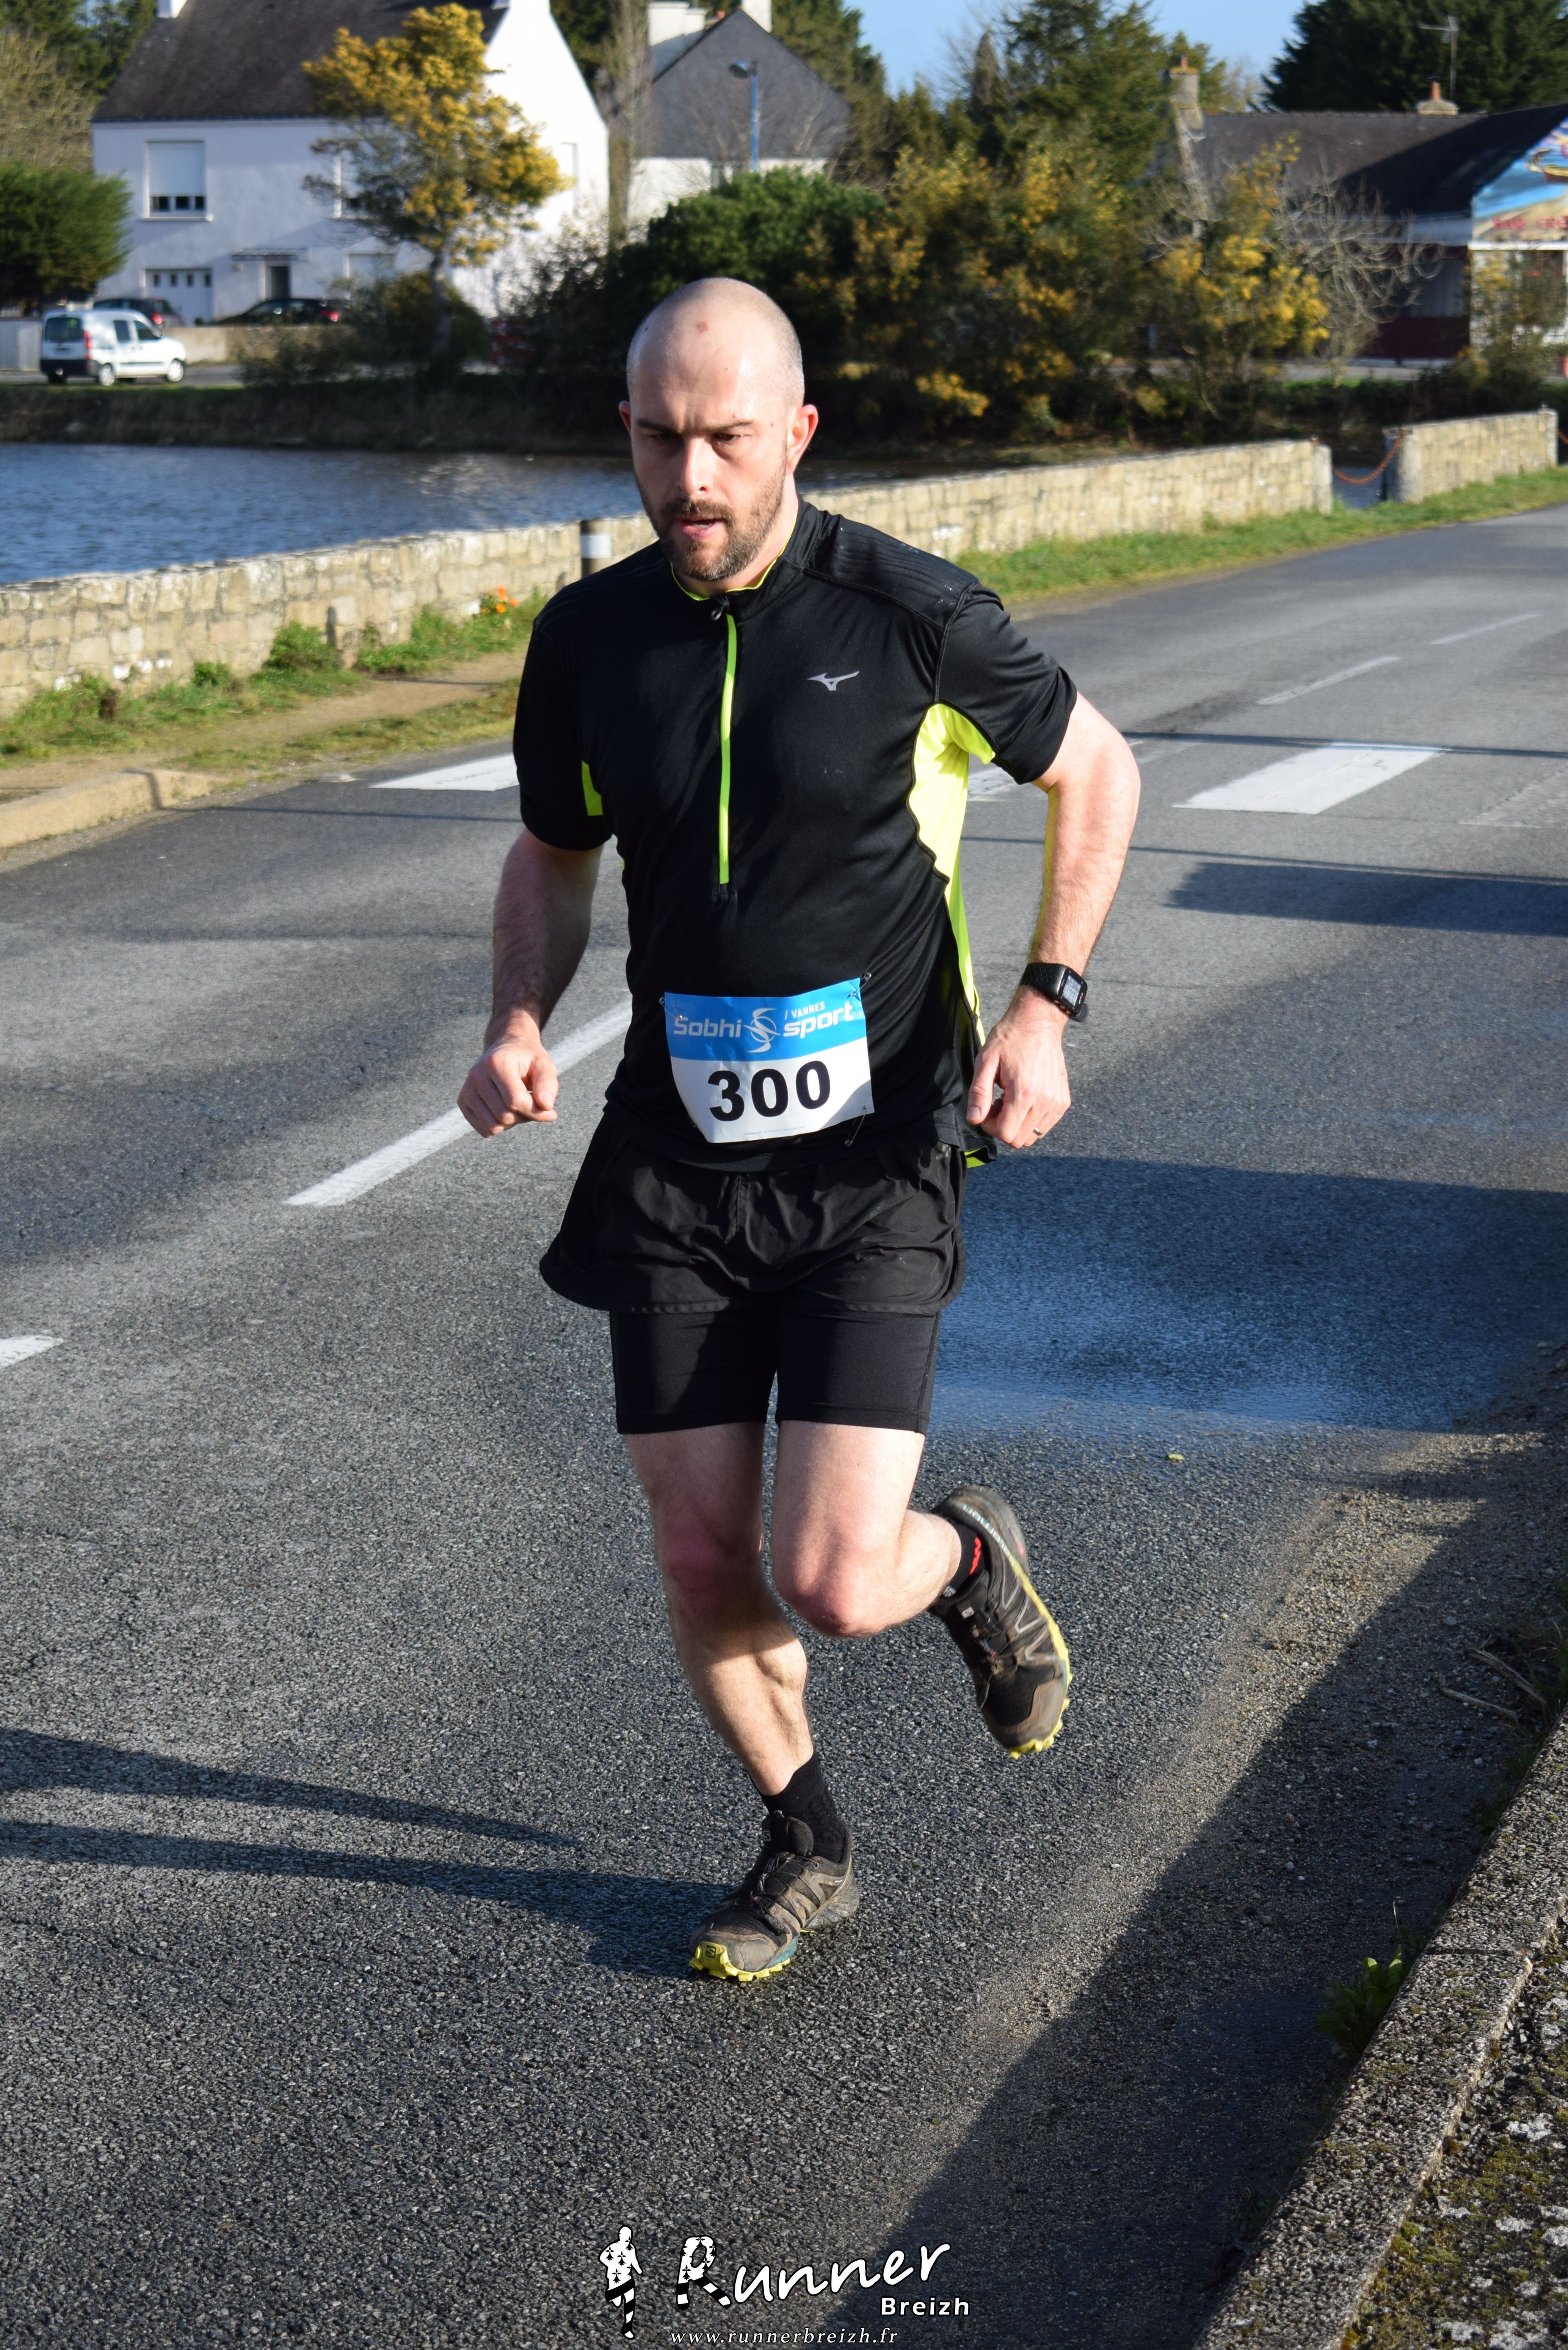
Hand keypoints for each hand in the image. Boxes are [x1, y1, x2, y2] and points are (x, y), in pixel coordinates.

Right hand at [457, 1018, 558, 1135]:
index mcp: (495, 1062)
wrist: (507, 1049)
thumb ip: (548, 1085)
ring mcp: (467, 1089)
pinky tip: (506, 1110)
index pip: (515, 1101)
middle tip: (532, 1102)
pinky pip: (484, 1129)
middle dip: (525, 1116)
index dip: (536, 1111)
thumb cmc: (528, 1060)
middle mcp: (476, 1075)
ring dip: (513, 1123)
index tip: (548, 1108)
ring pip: (493, 1126)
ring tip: (519, 1105)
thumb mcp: (544, 1065)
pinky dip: (500, 1126)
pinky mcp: (463, 1101)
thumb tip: (546, 1107)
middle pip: (504, 1116)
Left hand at [965, 989, 1070, 1149]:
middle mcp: (1045, 1102)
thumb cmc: (1010, 1038)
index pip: (1006, 1134)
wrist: (1038, 1022)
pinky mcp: (1063, 1101)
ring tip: (1010, 1100)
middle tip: (997, 1104)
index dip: (990, 1127)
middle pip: (1020, 1140)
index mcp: (1024, 1093)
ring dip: (1018, 1124)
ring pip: (1033, 1136)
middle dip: (1003, 1127)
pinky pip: (1045, 1126)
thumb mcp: (986, 1062)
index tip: (987, 1109)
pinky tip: (1024, 1099)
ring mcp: (1057, 1103)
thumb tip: (974, 1119)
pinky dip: (1031, 1120)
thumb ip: (979, 1093)